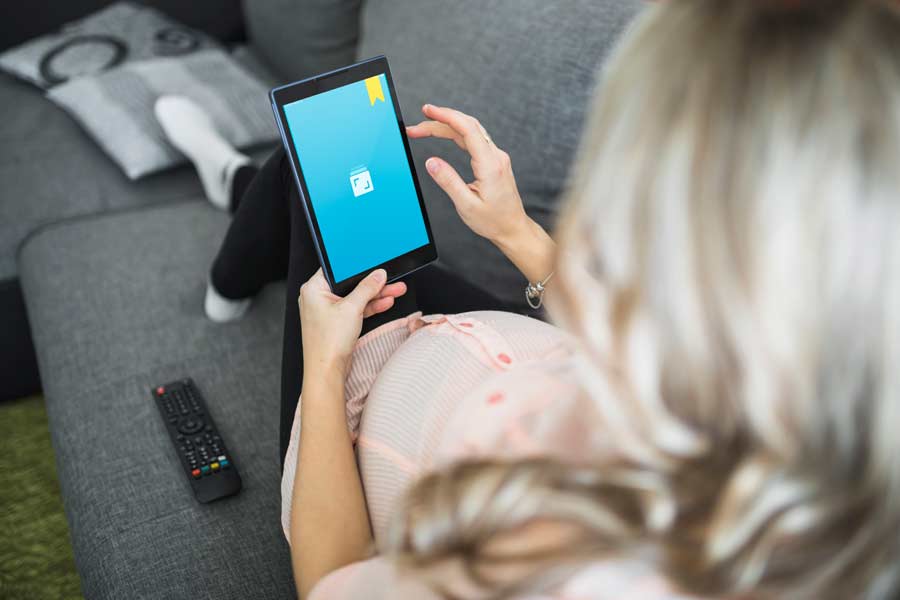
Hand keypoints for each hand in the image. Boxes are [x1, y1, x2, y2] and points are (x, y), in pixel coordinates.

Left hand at [299, 269, 406, 374]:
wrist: (327, 371)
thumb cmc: (328, 342)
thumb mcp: (351, 308)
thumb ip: (367, 288)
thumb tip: (378, 275)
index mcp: (314, 288)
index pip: (337, 268)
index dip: (357, 265)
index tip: (374, 264)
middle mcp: (318, 298)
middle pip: (349, 283)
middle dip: (372, 283)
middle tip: (390, 278)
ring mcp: (327, 311)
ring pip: (355, 297)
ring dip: (375, 294)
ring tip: (396, 290)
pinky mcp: (336, 322)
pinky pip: (355, 309)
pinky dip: (370, 306)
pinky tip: (386, 302)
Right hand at [406, 104, 530, 245]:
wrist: (513, 228)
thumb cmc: (493, 221)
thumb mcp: (466, 205)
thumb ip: (448, 181)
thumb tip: (431, 162)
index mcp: (490, 165)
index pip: (467, 129)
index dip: (446, 116)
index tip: (428, 111)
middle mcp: (496, 156)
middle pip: (467, 126)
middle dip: (440, 120)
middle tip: (417, 126)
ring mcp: (496, 157)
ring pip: (470, 131)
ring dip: (447, 126)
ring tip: (424, 128)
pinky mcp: (494, 161)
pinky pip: (474, 139)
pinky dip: (456, 133)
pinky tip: (445, 134)